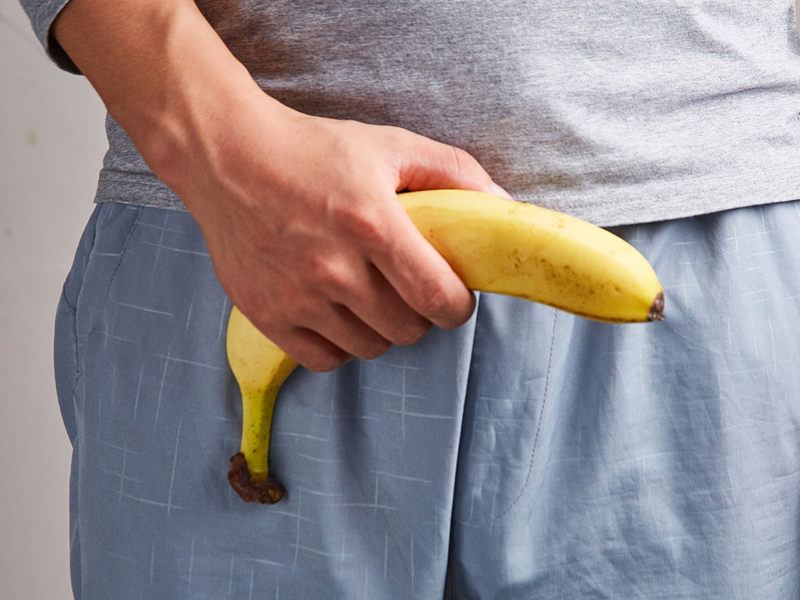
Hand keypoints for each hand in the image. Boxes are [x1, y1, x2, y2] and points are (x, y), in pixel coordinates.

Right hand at [53, 0, 509, 370]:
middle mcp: (333, 267)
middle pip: (407, 330)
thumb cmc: (313, 150)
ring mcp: (296, 296)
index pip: (436, 298)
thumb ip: (454, 173)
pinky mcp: (266, 314)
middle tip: (409, 290)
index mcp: (370, 223)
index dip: (456, 307)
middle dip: (420, 315)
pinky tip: (338, 314)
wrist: (227, 156)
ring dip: (381, 329)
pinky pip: (324, 359)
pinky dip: (340, 344)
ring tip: (371, 297)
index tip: (452, 297)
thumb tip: (504, 207)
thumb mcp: (390, 146)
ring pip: (369, 348)